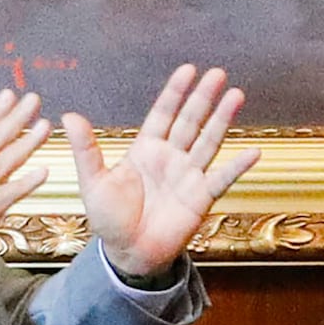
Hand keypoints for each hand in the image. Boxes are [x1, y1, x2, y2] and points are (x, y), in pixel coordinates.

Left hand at [75, 63, 260, 287]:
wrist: (127, 254)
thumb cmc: (109, 220)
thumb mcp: (93, 182)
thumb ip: (86, 149)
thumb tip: (69, 116)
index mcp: (145, 150)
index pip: (163, 114)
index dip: (175, 92)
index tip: (188, 70)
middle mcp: (171, 158)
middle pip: (191, 121)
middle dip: (203, 98)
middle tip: (217, 74)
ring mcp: (188, 176)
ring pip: (209, 142)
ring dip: (222, 120)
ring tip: (236, 96)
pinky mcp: (201, 198)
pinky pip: (222, 178)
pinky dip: (238, 166)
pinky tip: (253, 152)